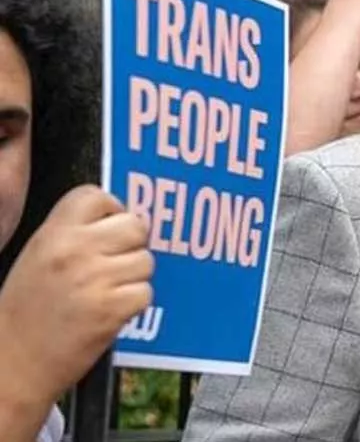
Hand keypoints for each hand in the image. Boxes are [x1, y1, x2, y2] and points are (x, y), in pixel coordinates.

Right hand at [0, 186, 152, 406]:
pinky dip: (134, 304)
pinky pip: (145, 292)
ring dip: (134, 278)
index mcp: (52, 233)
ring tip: (107, 292)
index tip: (109, 228)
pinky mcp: (111, 309)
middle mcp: (74, 250)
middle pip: (134, 225)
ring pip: (145, 261)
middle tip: (114, 265)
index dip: (111, 211)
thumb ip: (75, 233)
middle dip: (131, 245)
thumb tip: (121, 218)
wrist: (12, 363)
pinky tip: (111, 311)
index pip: (98, 196)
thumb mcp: (38, 256)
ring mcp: (94, 279)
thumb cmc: (26, 311)